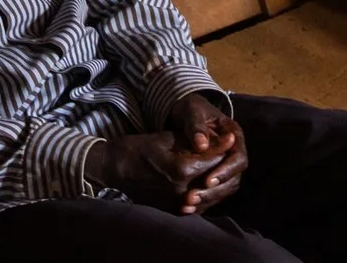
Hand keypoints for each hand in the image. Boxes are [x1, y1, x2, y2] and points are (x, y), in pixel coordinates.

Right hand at [85, 128, 230, 213]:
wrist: (115, 168)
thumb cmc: (139, 148)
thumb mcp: (167, 138)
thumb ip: (192, 142)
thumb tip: (214, 139)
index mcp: (181, 170)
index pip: (211, 159)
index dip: (222, 147)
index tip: (231, 138)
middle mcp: (181, 190)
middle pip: (213, 179)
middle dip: (223, 165)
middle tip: (229, 152)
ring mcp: (176, 202)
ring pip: (207, 195)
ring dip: (216, 182)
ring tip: (222, 169)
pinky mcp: (170, 208)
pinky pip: (195, 205)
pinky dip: (204, 195)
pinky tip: (207, 185)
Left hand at [168, 93, 245, 212]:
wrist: (185, 113)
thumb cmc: (190, 109)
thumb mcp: (192, 110)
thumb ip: (196, 125)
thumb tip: (202, 145)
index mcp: (234, 135)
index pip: (238, 158)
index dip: (225, 171)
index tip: (208, 180)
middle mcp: (234, 152)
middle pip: (235, 178)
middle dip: (216, 190)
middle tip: (194, 196)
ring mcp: (225, 165)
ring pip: (225, 189)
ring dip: (208, 198)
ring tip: (188, 203)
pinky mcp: (215, 175)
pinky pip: (214, 192)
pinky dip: (202, 200)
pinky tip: (186, 206)